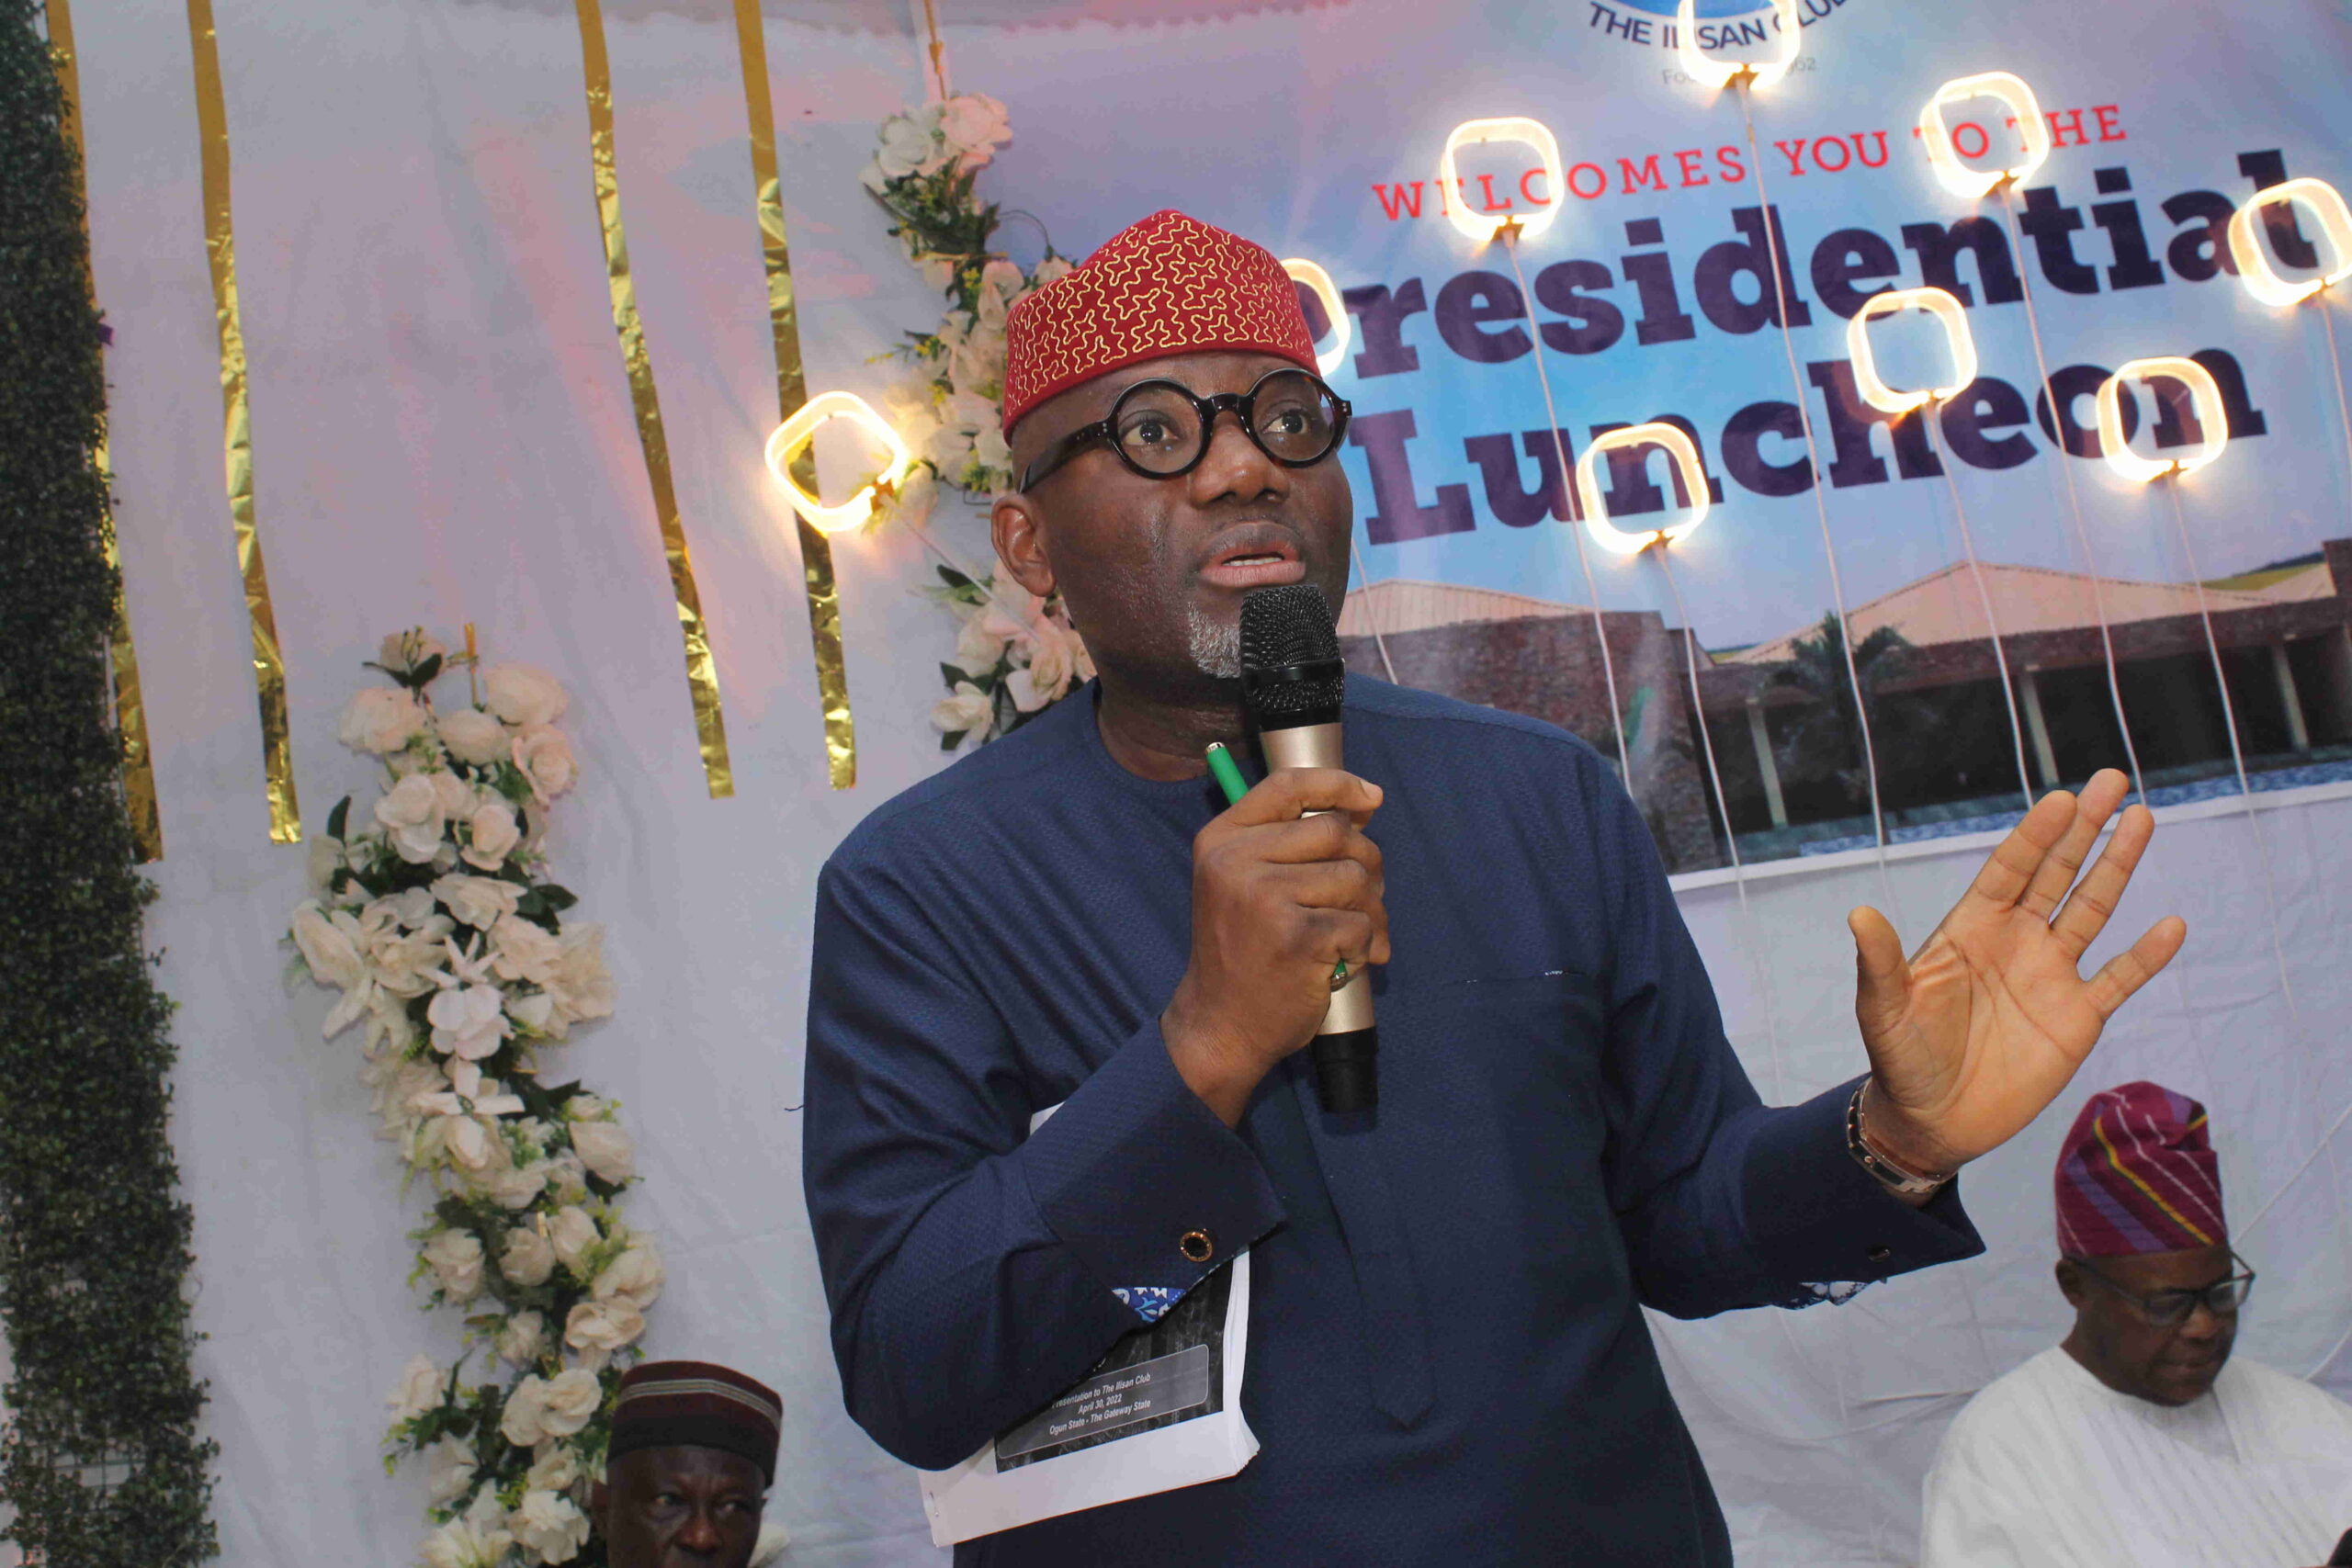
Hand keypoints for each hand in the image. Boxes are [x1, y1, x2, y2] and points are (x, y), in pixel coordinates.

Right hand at [1164, 767, 1387, 1125]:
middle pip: (1336, 830)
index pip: (1287, 785)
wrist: (1221, 1024)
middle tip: (1363, 898)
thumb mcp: (1241, 883)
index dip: (1338, 784)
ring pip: (1355, 876)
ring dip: (1370, 911)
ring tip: (1352, 938)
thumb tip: (1362, 807)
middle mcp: (1236, 862)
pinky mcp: (1298, 938)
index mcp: (1221, 840)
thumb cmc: (1242, 952)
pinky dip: (1364, 946)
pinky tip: (1341, 963)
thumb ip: (1286, 844)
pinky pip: (1361, 923)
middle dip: (1365, 862)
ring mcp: (1265, 899)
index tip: (1370, 799)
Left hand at [1850, 768, 2186, 1174]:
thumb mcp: (1884, 1008)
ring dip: (2117, 867)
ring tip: (2143, 819)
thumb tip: (1858, 915)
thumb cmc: (1901, 1057)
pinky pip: (2119, 978)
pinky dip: (2146, 955)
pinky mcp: (2077, 1018)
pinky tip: (2171, 925)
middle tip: (2111, 780)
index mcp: (1971, 929)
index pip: (2009, 871)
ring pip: (2092, 910)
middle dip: (2084, 828)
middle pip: (2057, 873)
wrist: (1932, 1119)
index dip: (2034, 837)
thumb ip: (1881, 962)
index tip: (2059, 799)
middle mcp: (2016, 941)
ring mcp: (2051, 976)